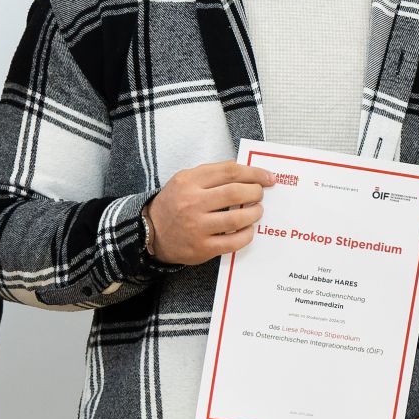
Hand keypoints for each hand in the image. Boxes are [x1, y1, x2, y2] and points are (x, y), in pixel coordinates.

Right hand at [145, 162, 273, 265]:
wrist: (151, 233)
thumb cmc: (174, 203)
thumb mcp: (185, 180)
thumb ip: (212, 173)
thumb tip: (245, 170)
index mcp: (189, 182)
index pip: (230, 171)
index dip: (254, 173)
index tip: (267, 177)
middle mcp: (192, 203)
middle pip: (235, 192)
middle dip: (256, 192)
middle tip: (260, 194)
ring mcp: (197, 227)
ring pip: (237, 218)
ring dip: (254, 213)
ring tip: (256, 210)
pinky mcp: (202, 248)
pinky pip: (233, 242)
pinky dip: (247, 234)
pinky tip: (249, 229)